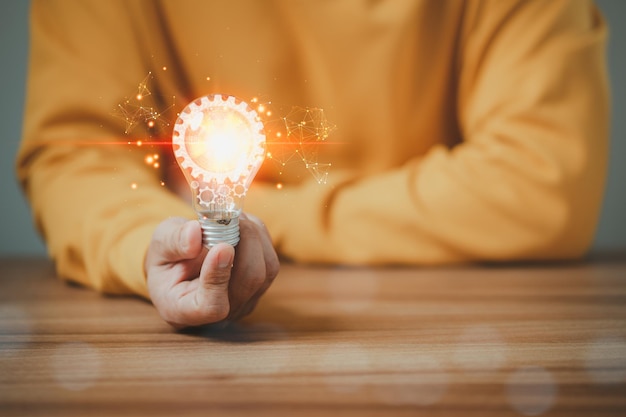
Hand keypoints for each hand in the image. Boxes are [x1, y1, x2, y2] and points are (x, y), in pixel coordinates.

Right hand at [145, 215, 278, 328]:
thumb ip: (173, 241)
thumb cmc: (166, 257)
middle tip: (229, 216)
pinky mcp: (259, 288)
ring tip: (233, 217)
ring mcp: (243, 302)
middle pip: (249, 281)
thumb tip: (196, 234)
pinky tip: (241, 224)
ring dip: (254, 236)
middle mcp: (219, 314)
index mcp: (184, 310)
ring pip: (266, 270)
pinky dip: (259, 237)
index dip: (218, 277)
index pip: (211, 306)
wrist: (178, 265)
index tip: (220, 246)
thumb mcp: (159, 244)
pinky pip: (270, 261)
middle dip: (245, 242)